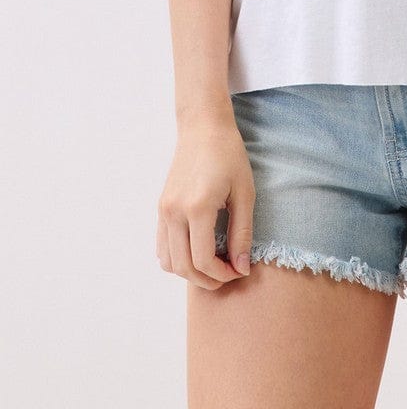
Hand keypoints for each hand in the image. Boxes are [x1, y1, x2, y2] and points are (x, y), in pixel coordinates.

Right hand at [156, 112, 255, 288]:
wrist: (203, 129)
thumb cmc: (229, 156)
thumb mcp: (244, 194)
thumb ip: (242, 233)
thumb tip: (240, 268)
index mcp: (197, 208)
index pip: (203, 260)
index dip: (222, 274)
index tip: (239, 271)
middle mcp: (174, 212)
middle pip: (183, 267)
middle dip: (207, 280)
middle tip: (228, 275)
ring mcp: (163, 211)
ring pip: (168, 262)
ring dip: (190, 273)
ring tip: (214, 266)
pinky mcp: (160, 209)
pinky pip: (162, 247)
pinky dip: (177, 259)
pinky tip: (198, 253)